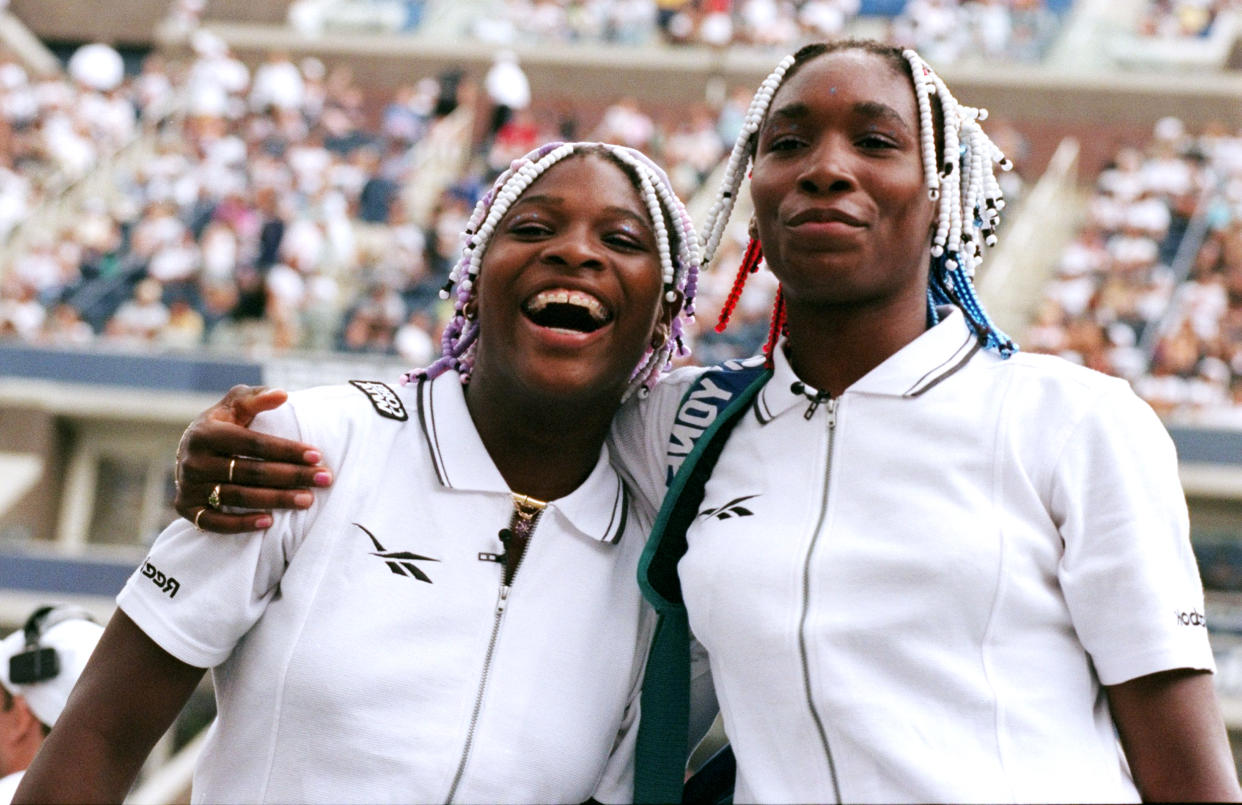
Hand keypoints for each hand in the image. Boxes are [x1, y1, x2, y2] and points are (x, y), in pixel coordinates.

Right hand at [175, 385, 331, 532]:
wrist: (189, 453)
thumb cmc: (223, 425)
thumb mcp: (235, 406)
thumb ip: (256, 398)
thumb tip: (282, 394)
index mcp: (206, 432)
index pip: (254, 444)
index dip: (287, 450)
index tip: (318, 456)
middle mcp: (194, 460)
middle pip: (250, 472)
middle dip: (292, 476)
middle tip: (324, 479)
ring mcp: (188, 486)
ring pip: (238, 497)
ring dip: (276, 500)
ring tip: (308, 499)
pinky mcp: (186, 509)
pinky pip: (215, 522)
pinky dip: (242, 524)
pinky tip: (270, 522)